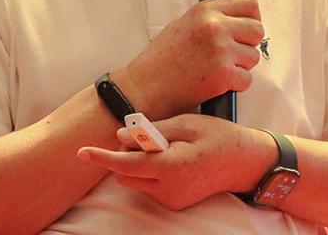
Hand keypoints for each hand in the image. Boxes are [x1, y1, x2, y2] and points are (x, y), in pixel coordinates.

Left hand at [77, 115, 276, 210]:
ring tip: (166, 145)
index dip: (101, 157)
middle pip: (126, 174)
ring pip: (136, 181)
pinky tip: (173, 157)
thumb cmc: (219, 137)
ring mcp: (172, 200)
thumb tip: (120, 136)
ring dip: (139, 163)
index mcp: (171, 167)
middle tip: (145, 135)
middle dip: (126, 155)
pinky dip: (151, 171)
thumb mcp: (186, 124)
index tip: (81, 152)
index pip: (125, 165)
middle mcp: (169, 189)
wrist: (246, 163)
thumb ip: (151, 131)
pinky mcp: (175, 203)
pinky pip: (150, 186)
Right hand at [115, 0, 263, 119]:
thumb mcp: (182, 24)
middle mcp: (215, 26)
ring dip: (241, 65)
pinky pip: (247, 79)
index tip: (245, 28)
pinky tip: (216, 83)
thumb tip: (236, 18)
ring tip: (218, 68)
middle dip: (248, 43)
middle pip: (257, 29)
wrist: (146, 87)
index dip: (252, 17)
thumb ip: (210, 18)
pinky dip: (235, 85)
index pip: (249, 3)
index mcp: (205, 10)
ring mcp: (220, 50)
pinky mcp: (223, 75)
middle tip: (232, 53)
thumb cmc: (161, 59)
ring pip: (254, 56)